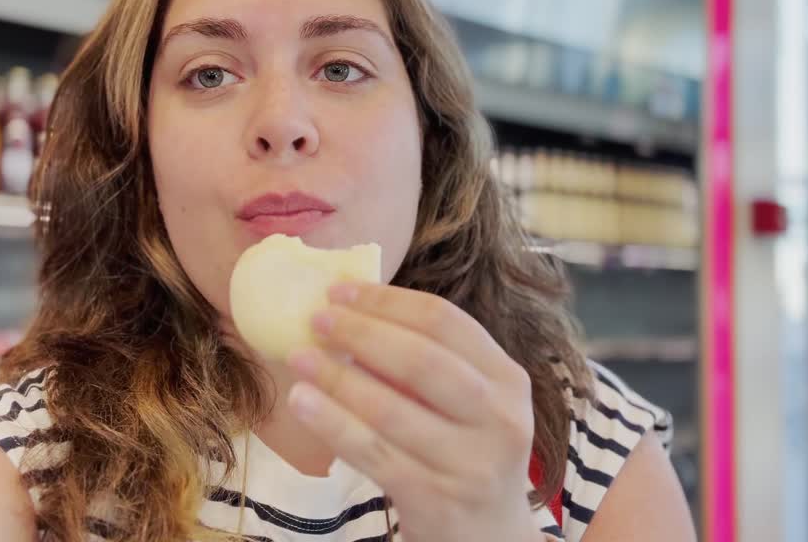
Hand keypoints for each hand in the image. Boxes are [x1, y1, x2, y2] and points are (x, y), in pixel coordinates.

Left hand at [285, 283, 545, 541]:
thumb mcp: (473, 406)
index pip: (445, 322)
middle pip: (421, 359)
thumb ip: (431, 364)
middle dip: (361, 332)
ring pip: (389, 408)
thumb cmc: (468, 457)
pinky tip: (301, 401)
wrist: (490, 540)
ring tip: (299, 356)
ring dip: (336, 376)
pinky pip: (372, 452)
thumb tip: (353, 312)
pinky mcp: (435, 500)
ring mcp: (470, 464)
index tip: (342, 290)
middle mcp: (499, 420)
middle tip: (316, 318)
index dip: (388, 301)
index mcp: (508, 381)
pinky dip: (331, 422)